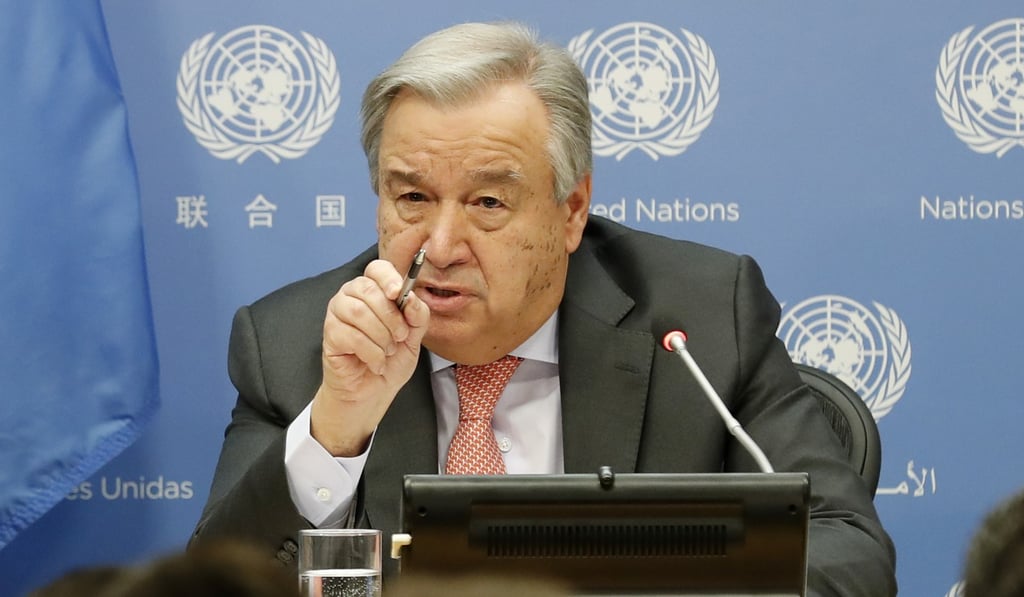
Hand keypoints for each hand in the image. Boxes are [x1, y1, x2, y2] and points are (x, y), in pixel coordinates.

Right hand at [310, 259, 428, 455]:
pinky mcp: (329, 335)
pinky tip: (376, 363)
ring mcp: (337, 314)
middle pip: (368, 289)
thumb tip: (412, 298)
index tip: (399, 292)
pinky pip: (352, 336)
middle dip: (391, 317)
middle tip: (400, 337)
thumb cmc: (391, 359)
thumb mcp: (414, 337)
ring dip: (381, 336)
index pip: (377, 269)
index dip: (388, 277)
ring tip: (387, 351)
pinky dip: (371, 353)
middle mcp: (351, 296)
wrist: (374, 391)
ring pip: (359, 312)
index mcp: (374, 291)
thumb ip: (418, 315)